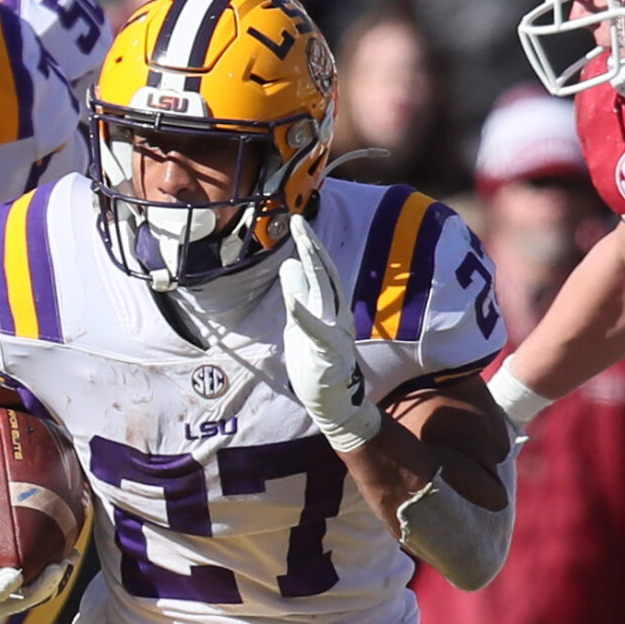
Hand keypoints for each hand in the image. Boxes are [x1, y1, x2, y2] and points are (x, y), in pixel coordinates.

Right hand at [0, 507, 64, 623]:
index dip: (1, 588)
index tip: (15, 573)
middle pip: (20, 603)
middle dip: (42, 586)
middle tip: (58, 565)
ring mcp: (2, 606)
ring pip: (34, 598)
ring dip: (55, 581)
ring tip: (72, 557)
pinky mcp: (11, 599)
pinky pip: (36, 590)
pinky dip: (51, 575)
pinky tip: (65, 552)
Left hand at [280, 215, 381, 451]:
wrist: (332, 403)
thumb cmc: (316, 363)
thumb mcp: (300, 323)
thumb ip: (298, 295)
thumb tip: (288, 264)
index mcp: (329, 307)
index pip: (320, 271)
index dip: (310, 246)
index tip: (297, 221)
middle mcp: (336, 314)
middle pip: (325, 274)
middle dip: (311, 246)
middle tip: (298, 221)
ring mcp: (335, 332)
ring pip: (326, 292)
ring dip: (313, 266)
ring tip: (301, 243)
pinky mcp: (330, 354)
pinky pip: (317, 331)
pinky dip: (305, 316)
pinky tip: (293, 302)